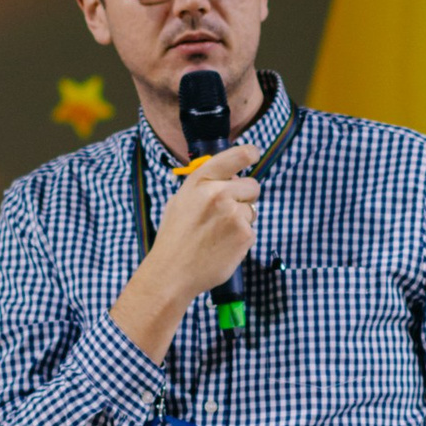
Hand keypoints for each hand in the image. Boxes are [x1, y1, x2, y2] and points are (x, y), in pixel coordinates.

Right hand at [110, 144, 261, 358]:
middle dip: (245, 196)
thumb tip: (229, 178)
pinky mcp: (245, 235)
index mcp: (201, 182)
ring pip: (252, 211)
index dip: (249, 153)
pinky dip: (241, 239)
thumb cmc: (174, 238)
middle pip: (252, 186)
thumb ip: (204, 186)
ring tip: (218, 235)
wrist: (172, 272)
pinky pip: (252, 231)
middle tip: (229, 212)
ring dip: (241, 221)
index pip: (235, 157)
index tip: (254, 154)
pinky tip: (223, 247)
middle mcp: (219, 193)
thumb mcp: (180, 202)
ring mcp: (234, 214)